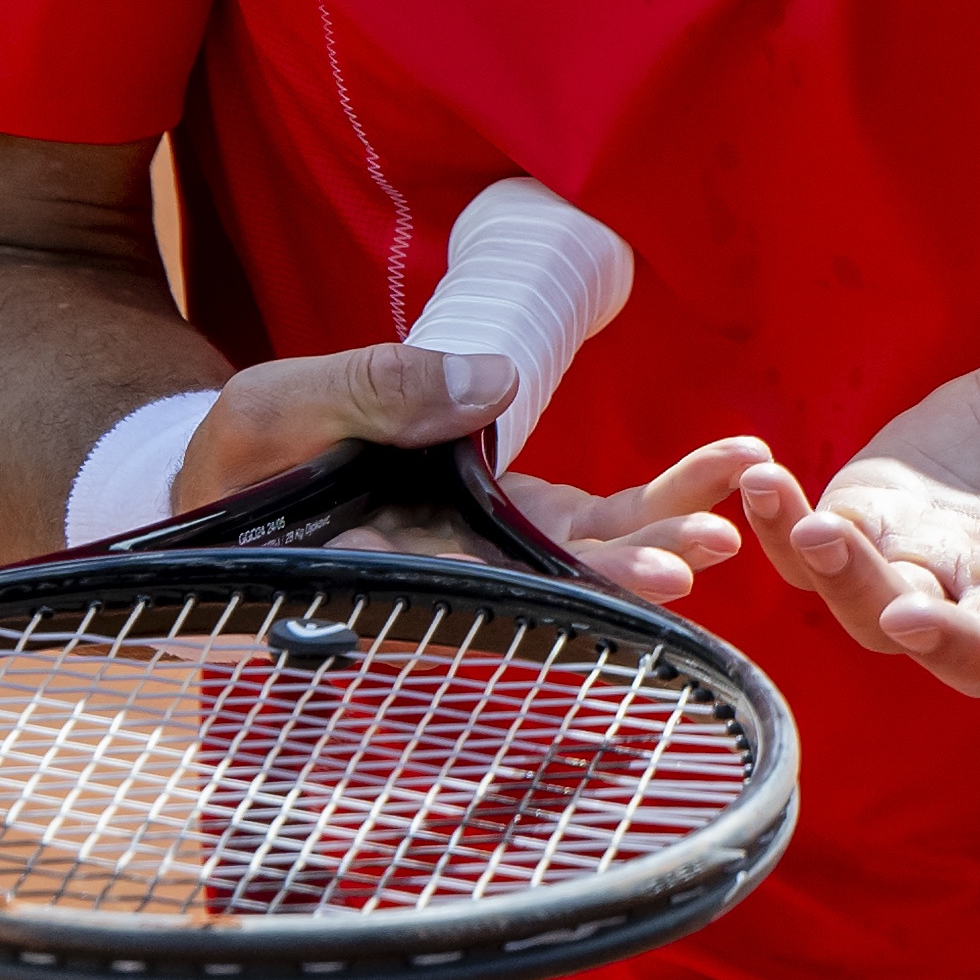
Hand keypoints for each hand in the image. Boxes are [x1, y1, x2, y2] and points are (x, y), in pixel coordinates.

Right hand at [172, 341, 763, 603]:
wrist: (239, 470)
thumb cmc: (241, 453)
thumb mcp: (279, 405)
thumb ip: (375, 390)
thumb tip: (492, 383)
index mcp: (380, 572)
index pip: (483, 596)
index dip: (564, 592)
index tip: (640, 585)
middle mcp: (448, 580)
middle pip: (552, 589)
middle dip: (631, 572)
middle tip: (704, 552)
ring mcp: (488, 553)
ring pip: (589, 557)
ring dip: (664, 532)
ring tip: (740, 505)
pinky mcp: (513, 521)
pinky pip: (597, 518)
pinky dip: (661, 496)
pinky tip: (728, 468)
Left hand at [744, 279, 979, 700]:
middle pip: (979, 648)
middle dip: (946, 639)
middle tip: (915, 617)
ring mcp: (941, 566)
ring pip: (884, 611)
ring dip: (842, 584)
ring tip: (806, 528)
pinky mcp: (880, 523)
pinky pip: (823, 549)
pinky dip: (784, 530)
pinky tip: (755, 484)